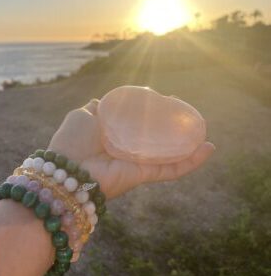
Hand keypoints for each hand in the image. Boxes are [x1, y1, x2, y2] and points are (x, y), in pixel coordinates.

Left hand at [49, 99, 214, 198]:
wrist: (67, 169)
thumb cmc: (73, 140)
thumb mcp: (83, 115)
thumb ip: (96, 107)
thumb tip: (103, 100)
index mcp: (117, 135)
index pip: (141, 124)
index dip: (155, 113)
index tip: (165, 99)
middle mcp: (130, 150)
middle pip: (159, 140)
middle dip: (175, 128)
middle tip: (187, 113)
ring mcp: (139, 164)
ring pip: (171, 155)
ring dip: (190, 145)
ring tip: (204, 132)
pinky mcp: (144, 175)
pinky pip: (172, 170)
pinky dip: (191, 162)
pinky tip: (208, 149)